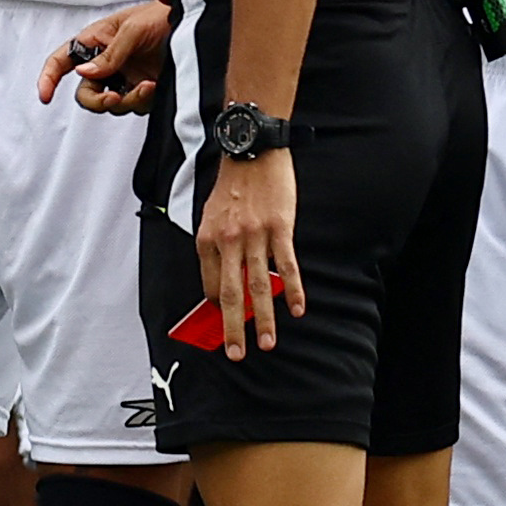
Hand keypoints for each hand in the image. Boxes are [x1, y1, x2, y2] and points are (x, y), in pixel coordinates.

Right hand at [39, 1, 169, 112]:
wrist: (197, 25)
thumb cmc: (162, 15)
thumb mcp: (132, 30)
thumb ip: (109, 55)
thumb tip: (86, 73)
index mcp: (96, 41)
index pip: (63, 60)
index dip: (49, 77)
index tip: (45, 96)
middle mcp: (107, 61)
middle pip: (87, 92)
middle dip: (98, 101)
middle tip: (113, 99)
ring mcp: (125, 76)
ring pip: (111, 104)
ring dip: (127, 101)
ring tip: (146, 87)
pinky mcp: (143, 88)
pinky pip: (134, 106)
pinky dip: (142, 101)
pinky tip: (154, 87)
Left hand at [196, 152, 305, 360]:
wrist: (253, 150)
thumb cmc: (233, 184)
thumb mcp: (211, 214)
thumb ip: (215, 246)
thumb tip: (220, 278)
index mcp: (207, 238)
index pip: (209, 285)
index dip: (218, 308)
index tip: (226, 325)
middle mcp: (228, 240)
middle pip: (230, 293)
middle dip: (233, 328)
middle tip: (237, 354)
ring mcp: (255, 235)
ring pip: (259, 285)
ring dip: (263, 318)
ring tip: (267, 343)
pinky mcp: (280, 228)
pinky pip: (287, 266)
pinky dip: (293, 290)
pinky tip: (298, 309)